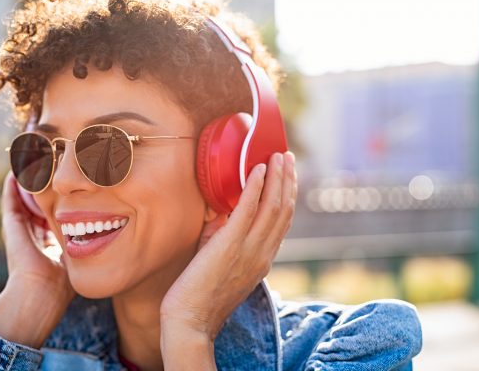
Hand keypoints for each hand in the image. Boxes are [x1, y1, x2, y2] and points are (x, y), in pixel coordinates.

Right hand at [0, 172, 74, 347]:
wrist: (41, 292)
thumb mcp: (82, 255)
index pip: (56, 212)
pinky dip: (14, 183)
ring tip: (35, 158)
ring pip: (23, 197)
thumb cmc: (64, 282)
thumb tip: (112, 229)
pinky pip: (10, 198)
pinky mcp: (10, 225)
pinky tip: (19, 167)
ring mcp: (20, 228)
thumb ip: (91, 243)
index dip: (64, 197)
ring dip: (29, 179)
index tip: (74, 180)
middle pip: (38, 201)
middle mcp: (34, 232)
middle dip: (46, 184)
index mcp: (50, 240)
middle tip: (54, 163)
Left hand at [160, 152, 296, 364]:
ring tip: (277, 156)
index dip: (287, 194)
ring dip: (277, 177)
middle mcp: (263, 253)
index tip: (287, 174)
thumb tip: (221, 213)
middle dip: (287, 179)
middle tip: (287, 156)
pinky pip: (248, 210)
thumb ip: (225, 238)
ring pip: (273, 206)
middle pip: (284, 209)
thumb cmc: (200, 296)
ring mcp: (249, 250)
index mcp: (263, 259)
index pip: (283, 221)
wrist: (190, 322)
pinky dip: (255, 187)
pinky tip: (257, 169)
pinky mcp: (230, 245)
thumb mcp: (222, 264)